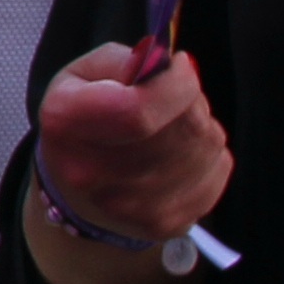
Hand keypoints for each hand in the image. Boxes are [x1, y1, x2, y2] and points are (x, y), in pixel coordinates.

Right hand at [32, 40, 230, 243]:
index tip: (178, 66)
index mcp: (65, 123)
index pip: (139, 110)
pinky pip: (217, 169)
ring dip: (201, 124)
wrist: (78, 194)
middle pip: (182, 124)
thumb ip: (124, 60)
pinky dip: (209, 153)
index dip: (175, 82)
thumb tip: (167, 66)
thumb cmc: (85, 120)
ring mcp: (131, 206)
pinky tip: (182, 152)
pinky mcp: (166, 223)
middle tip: (174, 93)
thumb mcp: (83, 73)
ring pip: (205, 145)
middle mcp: (93, 173)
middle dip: (190, 98)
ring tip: (175, 124)